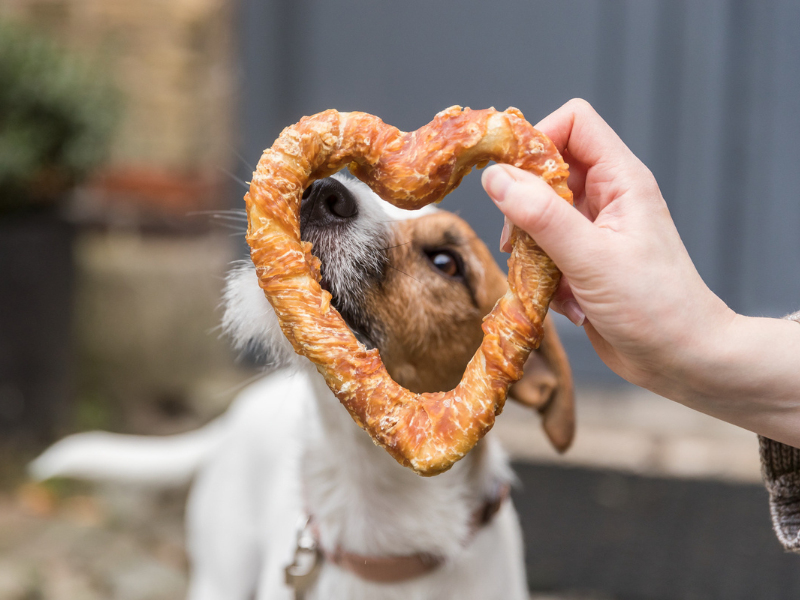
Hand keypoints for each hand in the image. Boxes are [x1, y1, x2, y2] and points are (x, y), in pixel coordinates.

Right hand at [481, 99, 734, 395]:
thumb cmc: (654, 306)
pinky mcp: (583, 261)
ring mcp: (594, 230)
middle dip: (524, 205)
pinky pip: (544, 251)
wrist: (682, 360)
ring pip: (539, 215)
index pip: (573, 123)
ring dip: (530, 247)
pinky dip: (542, 274)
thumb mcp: (591, 257)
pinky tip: (563, 300)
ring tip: (545, 278)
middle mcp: (607, 198)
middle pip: (547, 170)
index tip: (510, 178)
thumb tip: (495, 177)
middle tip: (517, 240)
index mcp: (621, 180)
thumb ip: (541, 215)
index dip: (537, 139)